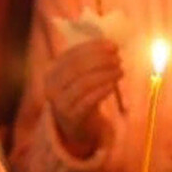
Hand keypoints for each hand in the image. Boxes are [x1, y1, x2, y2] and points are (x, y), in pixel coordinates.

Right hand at [44, 39, 121, 156]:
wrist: (75, 126)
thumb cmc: (80, 95)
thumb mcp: (78, 76)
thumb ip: (89, 60)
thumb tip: (111, 45)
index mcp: (51, 71)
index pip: (72, 54)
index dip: (93, 47)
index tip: (113, 45)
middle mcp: (51, 86)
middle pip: (77, 67)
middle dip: (100, 60)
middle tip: (118, 58)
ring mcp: (60, 103)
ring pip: (84, 83)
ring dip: (105, 74)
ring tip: (120, 70)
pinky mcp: (72, 116)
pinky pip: (89, 100)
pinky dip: (103, 90)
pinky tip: (113, 85)